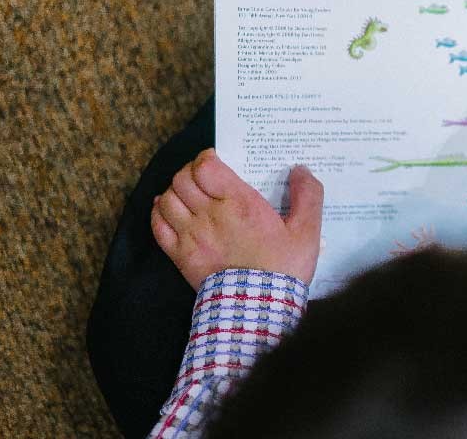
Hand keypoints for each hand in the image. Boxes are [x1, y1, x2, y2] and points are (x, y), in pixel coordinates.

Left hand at [150, 149, 323, 289]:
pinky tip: (168, 210)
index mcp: (239, 203)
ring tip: (188, 194)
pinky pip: (158, 225)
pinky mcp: (181, 255)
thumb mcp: (307, 232)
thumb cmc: (283, 269)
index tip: (216, 161)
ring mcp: (191, 235)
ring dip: (175, 191)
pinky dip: (159, 213)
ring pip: (167, 198)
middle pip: (183, 178)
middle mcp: (210, 214)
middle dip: (190, 172)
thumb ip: (308, 196)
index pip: (205, 166)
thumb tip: (300, 169)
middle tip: (203, 177)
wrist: (259, 308)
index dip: (206, 158)